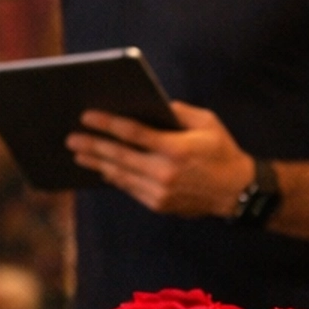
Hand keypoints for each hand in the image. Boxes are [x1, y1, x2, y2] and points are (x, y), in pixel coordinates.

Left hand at [66, 102, 255, 218]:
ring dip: (97, 163)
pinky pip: (130, 188)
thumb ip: (177, 112)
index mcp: (176, 148)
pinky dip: (114, 177)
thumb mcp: (206, 123)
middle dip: (93, 145)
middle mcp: (164, 172)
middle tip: (71, 137)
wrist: (237, 192)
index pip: (133, 133)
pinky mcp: (159, 204)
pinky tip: (102, 168)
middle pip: (119, 156)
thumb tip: (150, 103)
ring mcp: (160, 191)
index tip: (87, 115)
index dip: (107, 123)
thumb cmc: (222, 150)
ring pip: (120, 175)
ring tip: (79, 153)